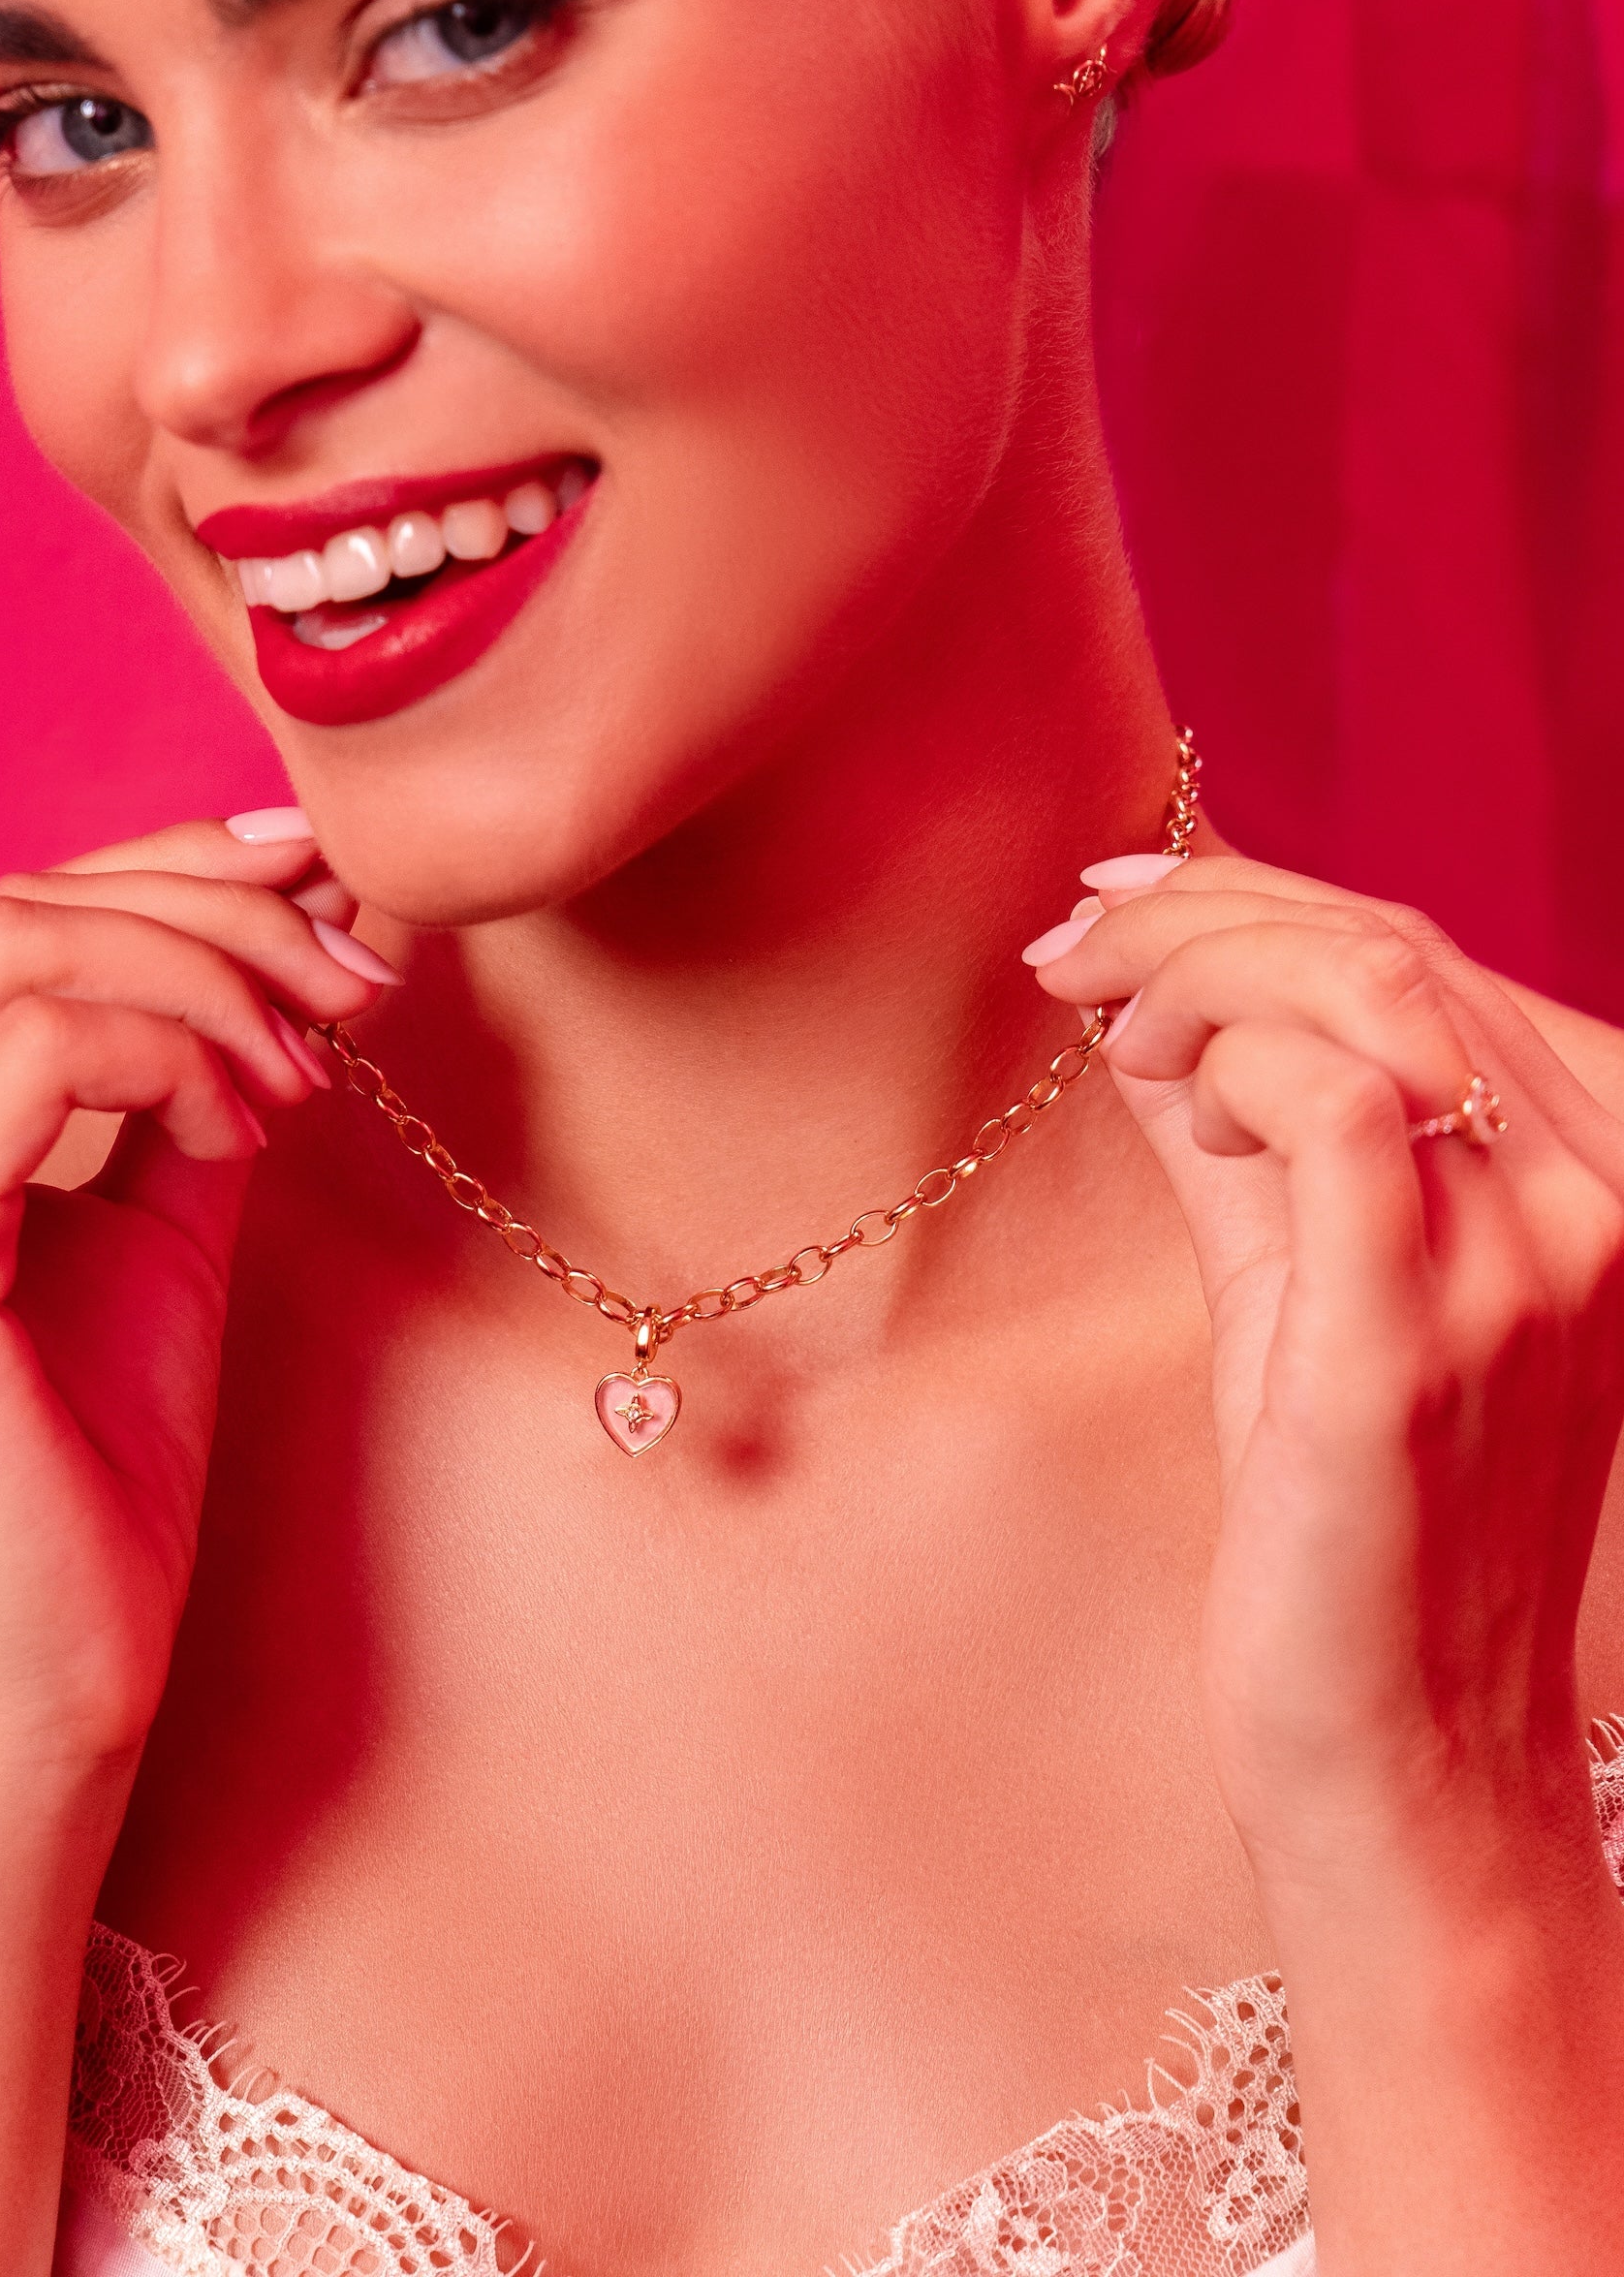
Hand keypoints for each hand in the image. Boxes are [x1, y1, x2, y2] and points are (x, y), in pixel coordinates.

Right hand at [0, 815, 388, 1806]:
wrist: (38, 1706)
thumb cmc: (84, 1490)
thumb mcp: (152, 1238)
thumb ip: (185, 1090)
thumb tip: (286, 949)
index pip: (6, 920)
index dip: (178, 872)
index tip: (326, 880)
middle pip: (16, 910)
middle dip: (219, 912)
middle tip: (359, 970)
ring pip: (23, 951)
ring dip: (213, 977)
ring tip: (314, 1064)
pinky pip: (40, 1055)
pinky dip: (175, 1051)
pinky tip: (251, 1119)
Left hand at [1025, 855, 1623, 1879]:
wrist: (1402, 1753)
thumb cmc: (1351, 1519)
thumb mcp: (1305, 1277)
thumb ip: (1247, 1125)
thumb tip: (1139, 984)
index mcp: (1597, 1174)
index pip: (1429, 958)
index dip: (1258, 894)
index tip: (1115, 895)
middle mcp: (1596, 1205)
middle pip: (1396, 953)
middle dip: (1202, 914)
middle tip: (1075, 943)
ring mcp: (1525, 1272)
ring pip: (1367, 999)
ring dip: (1200, 974)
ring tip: (1107, 1027)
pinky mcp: (1413, 1342)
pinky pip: (1340, 1111)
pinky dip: (1231, 1062)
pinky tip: (1165, 1096)